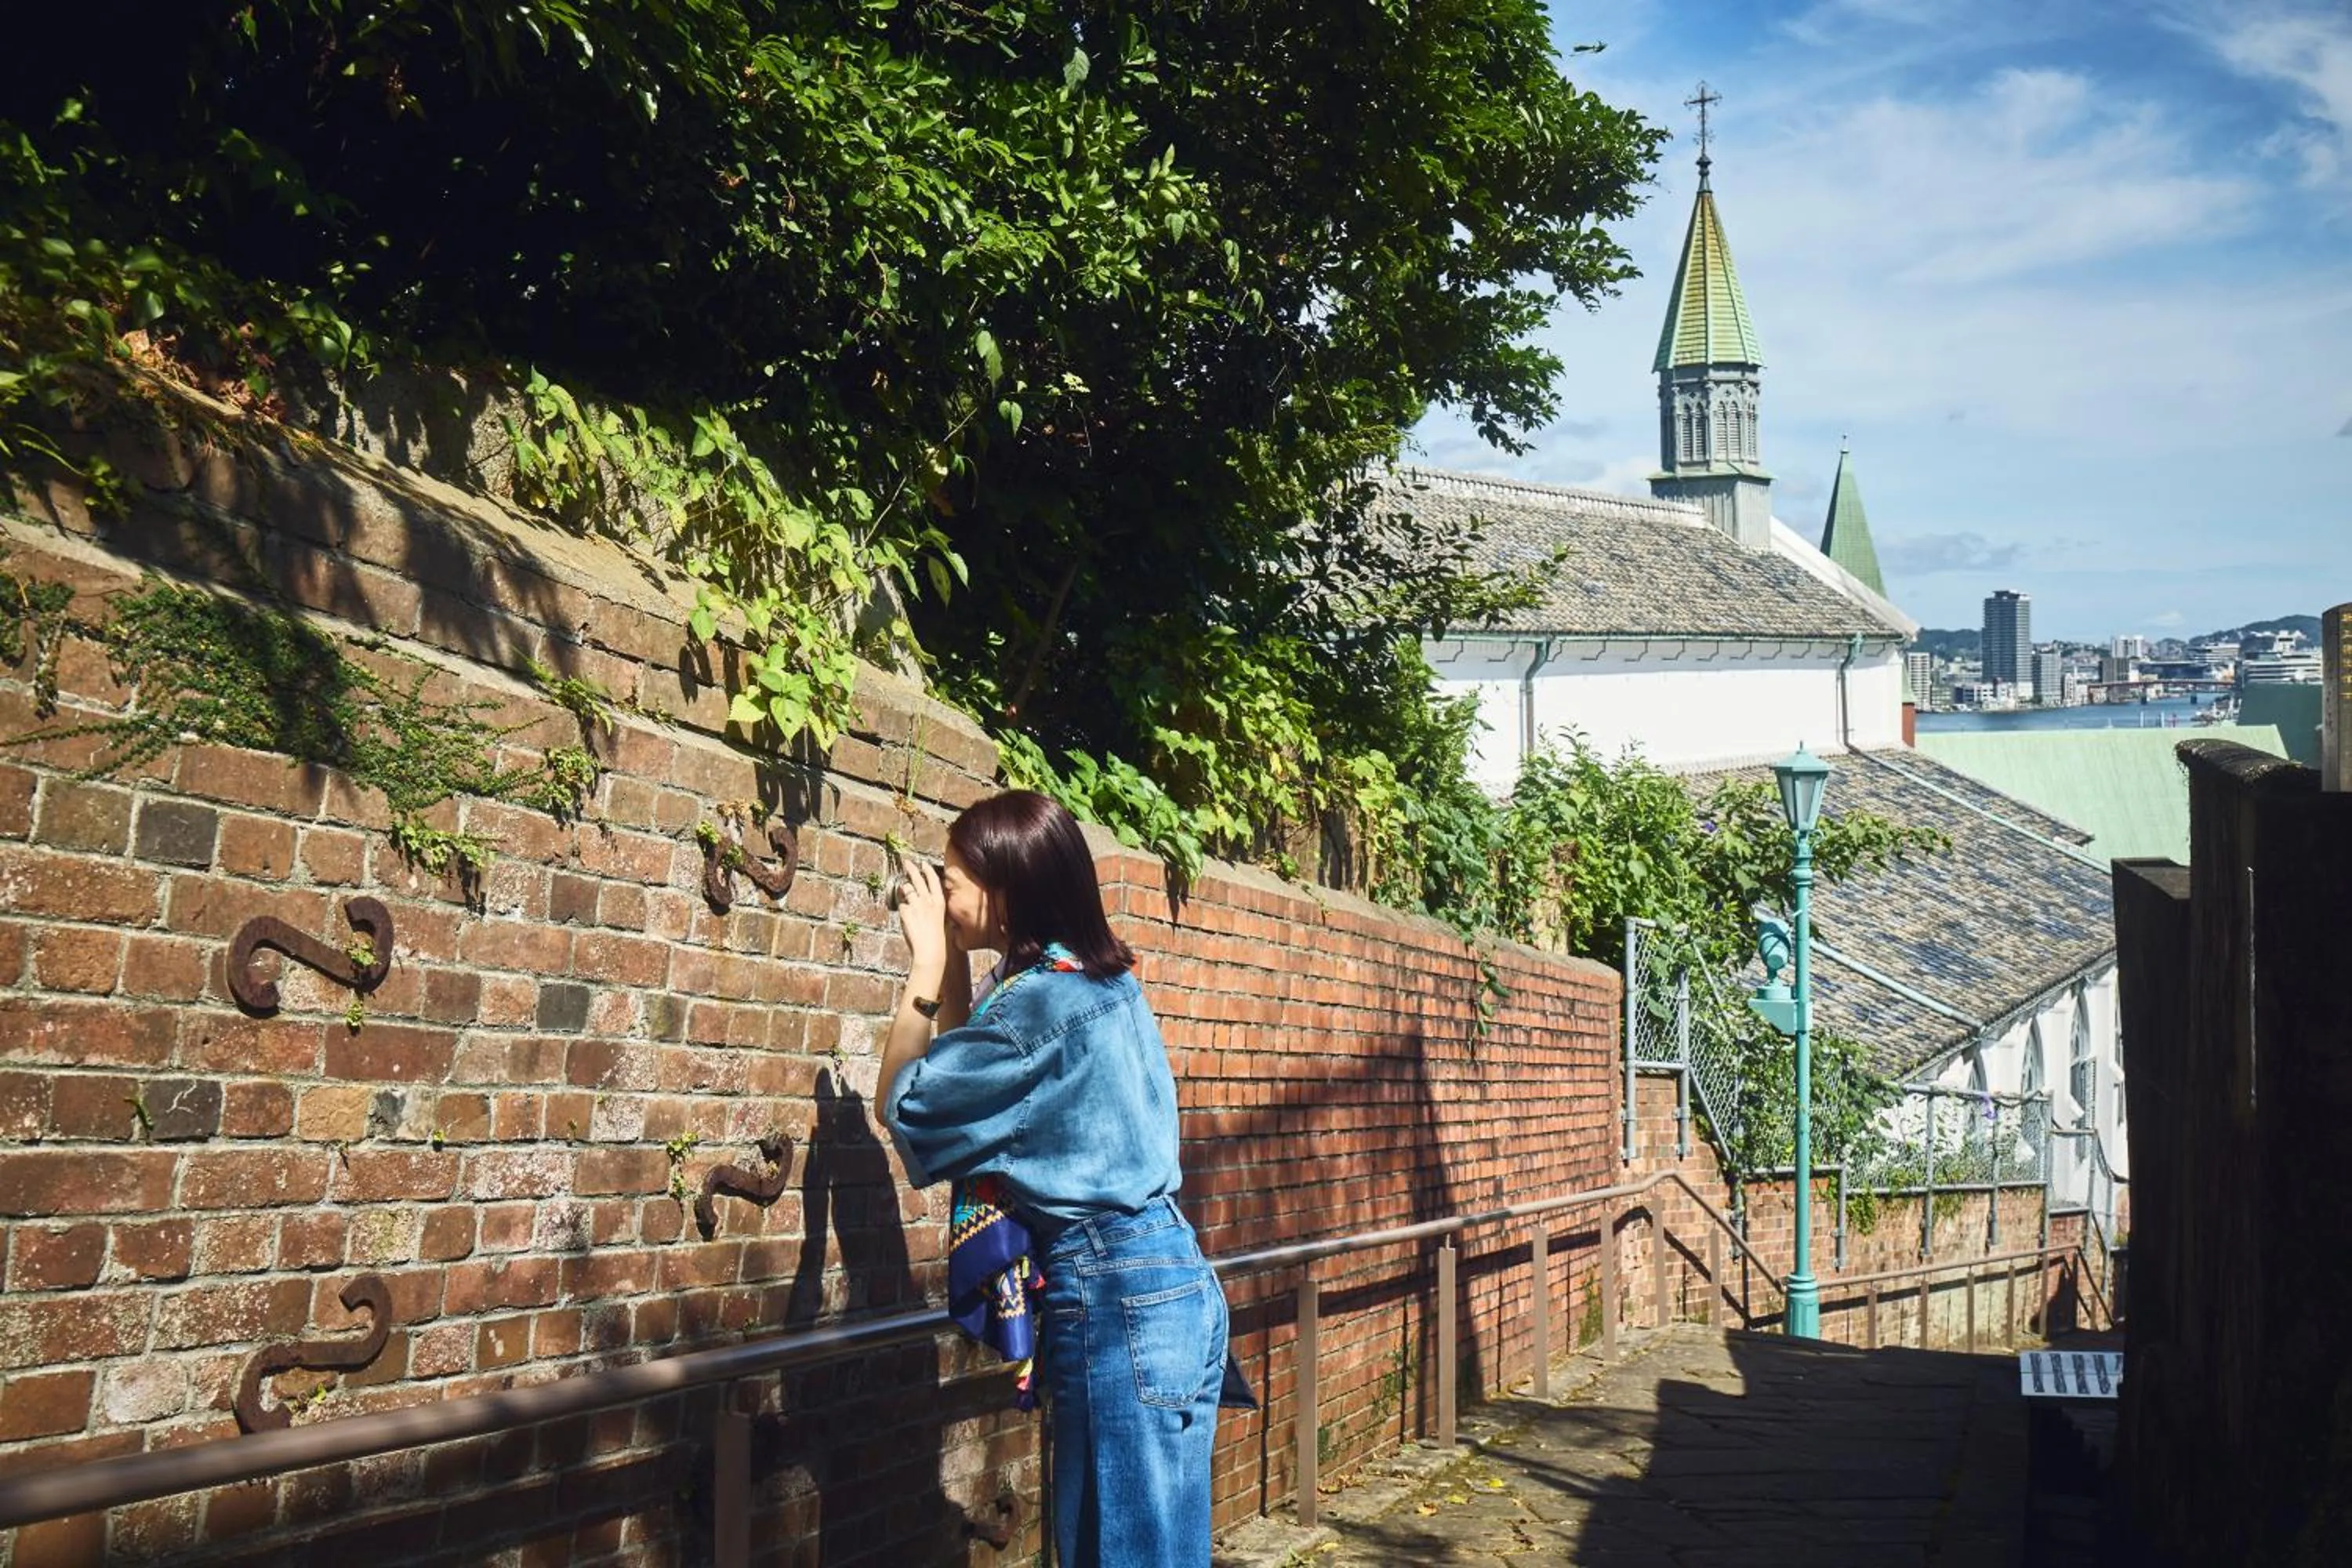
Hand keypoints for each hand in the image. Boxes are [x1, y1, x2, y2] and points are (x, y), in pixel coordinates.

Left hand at [895, 849, 948, 986]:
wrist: (929, 949)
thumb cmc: (935, 938)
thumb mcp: (939, 919)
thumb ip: (930, 907)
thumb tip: (919, 900)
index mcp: (939, 902)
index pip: (933, 880)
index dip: (928, 870)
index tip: (923, 863)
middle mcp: (928, 900)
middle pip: (917, 879)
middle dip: (911, 868)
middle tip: (906, 862)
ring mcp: (916, 904)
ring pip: (906, 889)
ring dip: (903, 890)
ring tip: (903, 894)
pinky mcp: (905, 910)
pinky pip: (900, 905)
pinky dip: (901, 909)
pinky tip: (905, 917)